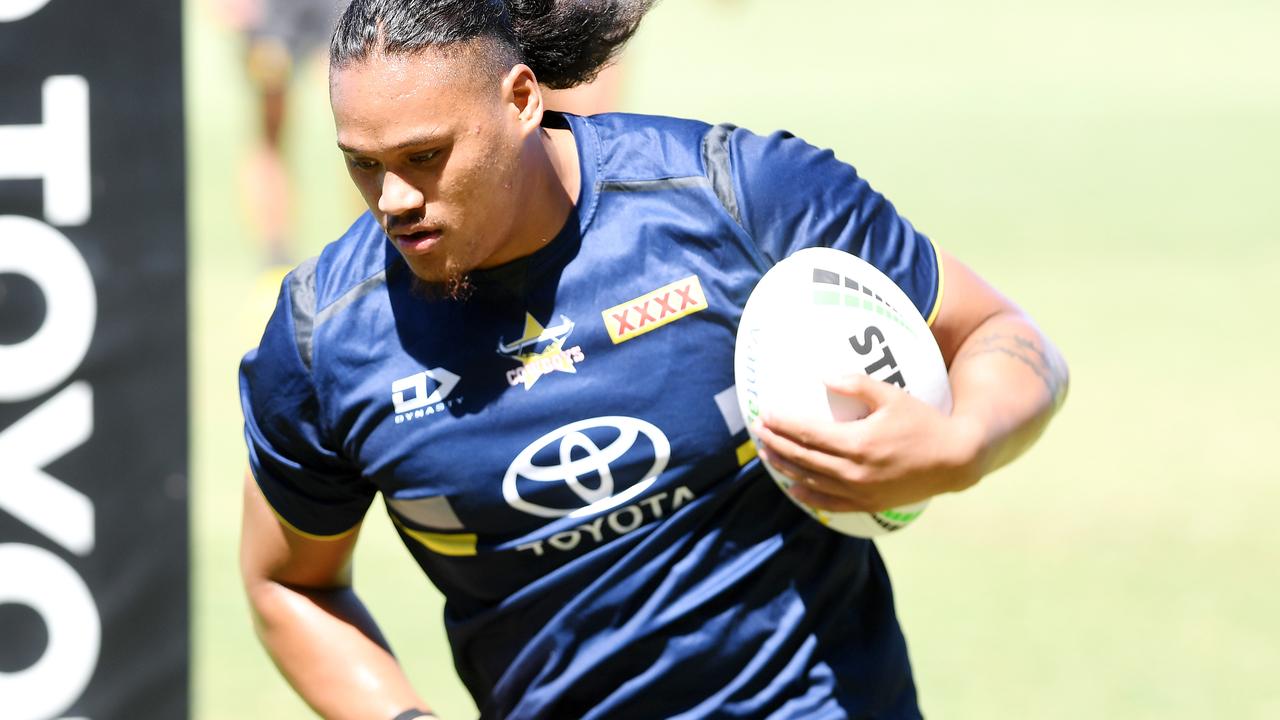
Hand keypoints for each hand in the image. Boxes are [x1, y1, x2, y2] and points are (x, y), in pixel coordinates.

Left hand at [754, 373, 983, 512]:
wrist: (954, 460)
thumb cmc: (924, 422)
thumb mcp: (892, 396)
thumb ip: (856, 384)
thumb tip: (822, 374)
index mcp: (857, 443)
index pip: (807, 434)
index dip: (782, 424)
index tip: (764, 414)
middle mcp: (853, 471)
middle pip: (803, 457)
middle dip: (776, 443)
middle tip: (758, 432)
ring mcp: (860, 491)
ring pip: (811, 480)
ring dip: (786, 467)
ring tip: (768, 454)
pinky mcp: (868, 504)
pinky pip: (830, 503)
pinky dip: (808, 496)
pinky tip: (794, 488)